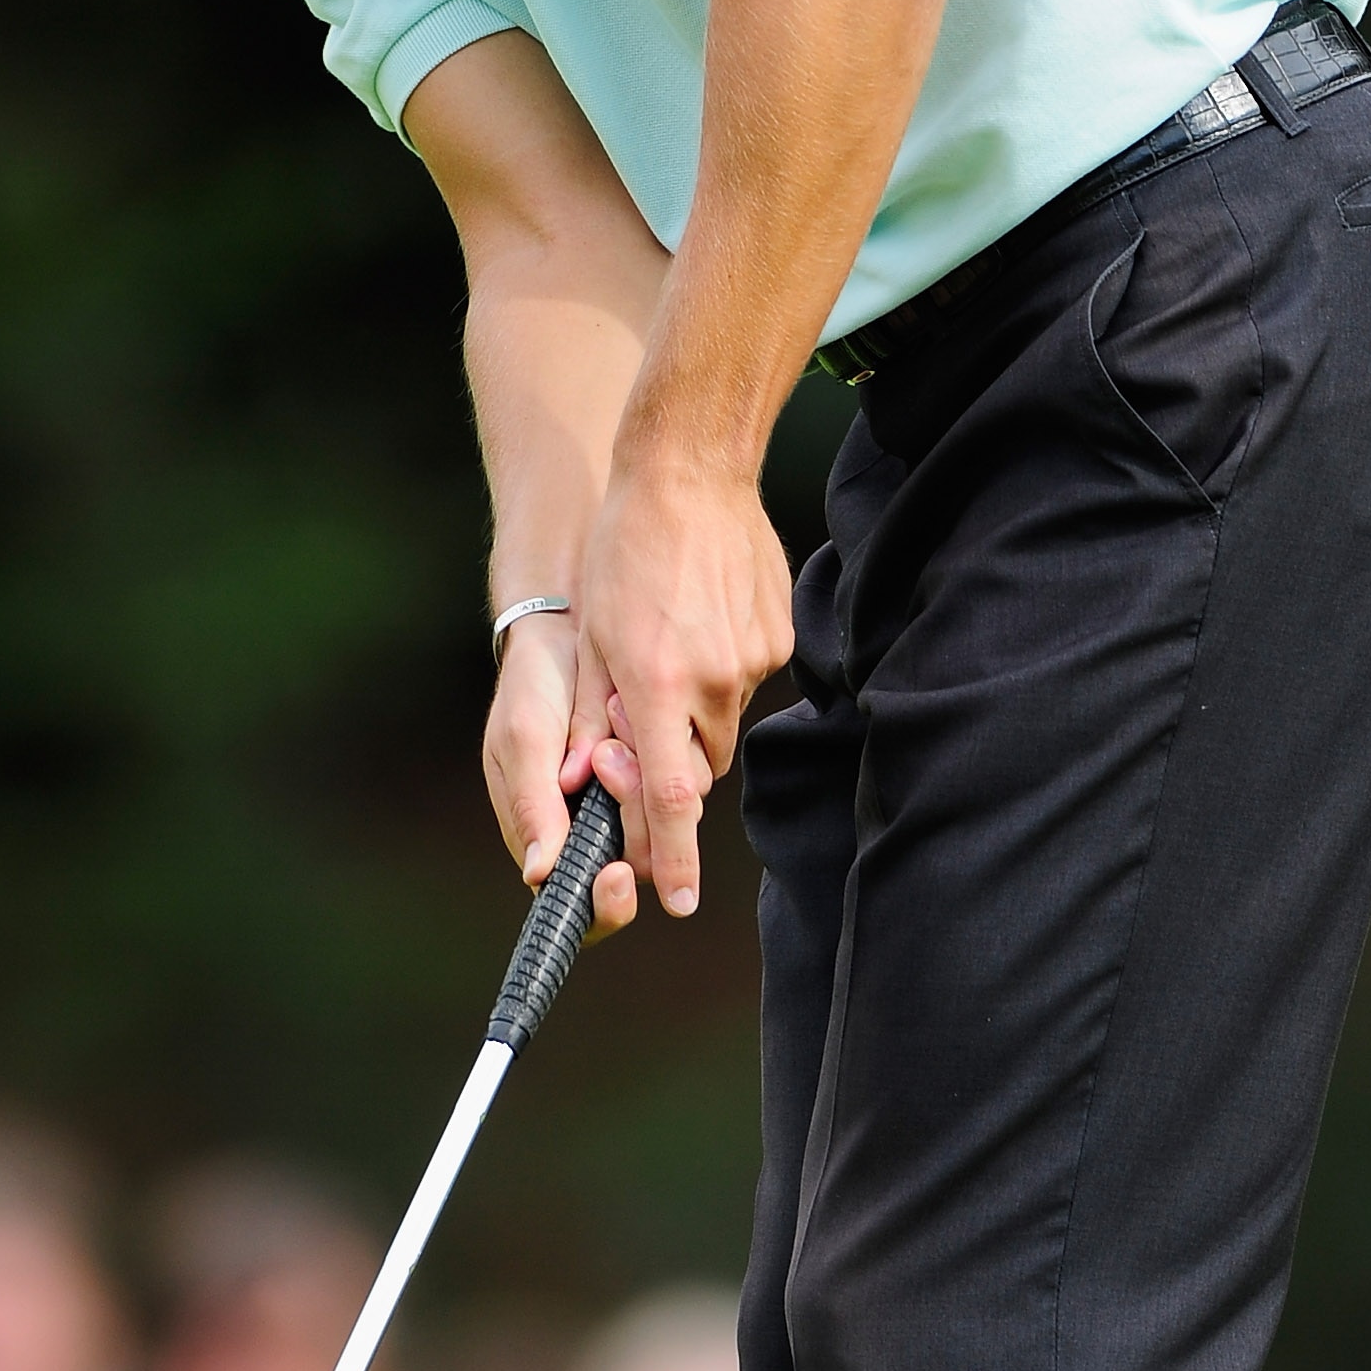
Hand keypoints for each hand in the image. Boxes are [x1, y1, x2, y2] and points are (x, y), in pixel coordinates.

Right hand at [482, 613, 640, 931]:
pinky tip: (633, 714)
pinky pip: (681, 784)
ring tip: (612, 719)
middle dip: (629, 818)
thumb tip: (539, 875)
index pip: (583, 908)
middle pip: (636, 866)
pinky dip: (665, 754)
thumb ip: (532, 806)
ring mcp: (630, 804)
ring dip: (644, 780)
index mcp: (549, 842)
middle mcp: (595, 833)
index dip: (604, 904)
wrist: (567, 633)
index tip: (616, 873)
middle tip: (607, 755)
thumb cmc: (530, 690)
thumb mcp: (522, 741)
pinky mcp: (660, 773)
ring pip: (665, 826)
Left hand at [576, 454, 790, 918]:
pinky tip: (699, 617)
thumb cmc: (623, 549)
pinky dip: (720, 666)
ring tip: (669, 642)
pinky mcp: (777, 635)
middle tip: (642, 716)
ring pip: (722, 719)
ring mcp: (754, 658)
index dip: (674, 857)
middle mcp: (712, 680)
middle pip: (697, 761)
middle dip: (670, 757)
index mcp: (657, 684)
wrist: (689, 468)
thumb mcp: (593, 637)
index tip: (679, 902)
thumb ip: (599, 714)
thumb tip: (596, 779)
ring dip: (694, 706)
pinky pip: (746, 677)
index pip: (671, 797)